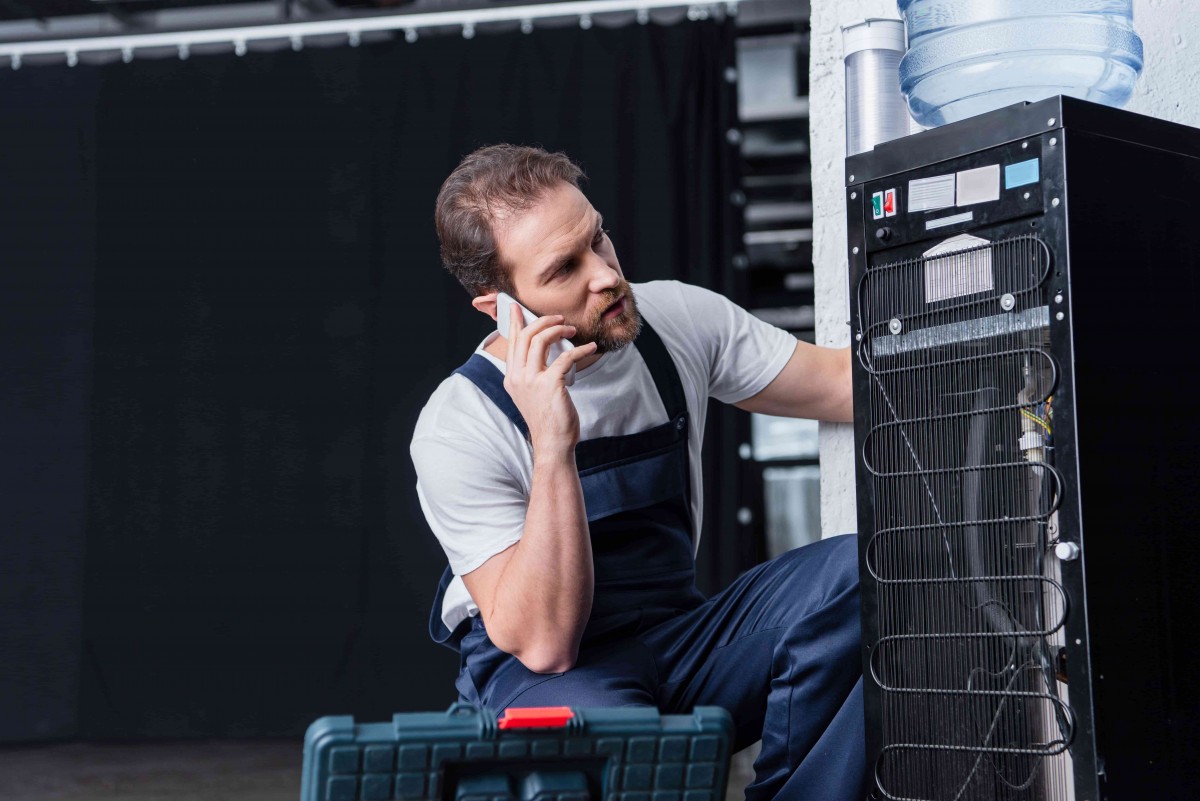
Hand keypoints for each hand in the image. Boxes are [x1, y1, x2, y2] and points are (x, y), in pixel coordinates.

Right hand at [502, 310, 597, 451]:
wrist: (553, 443)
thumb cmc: (547, 418)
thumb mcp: (532, 393)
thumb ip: (532, 373)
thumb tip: (545, 350)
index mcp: (512, 377)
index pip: (512, 342)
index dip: (516, 322)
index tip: (517, 307)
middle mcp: (518, 377)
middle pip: (526, 336)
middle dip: (543, 321)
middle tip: (558, 318)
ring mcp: (532, 380)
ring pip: (540, 340)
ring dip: (557, 330)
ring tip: (571, 329)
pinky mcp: (551, 384)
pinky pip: (565, 357)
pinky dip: (580, 349)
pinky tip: (590, 347)